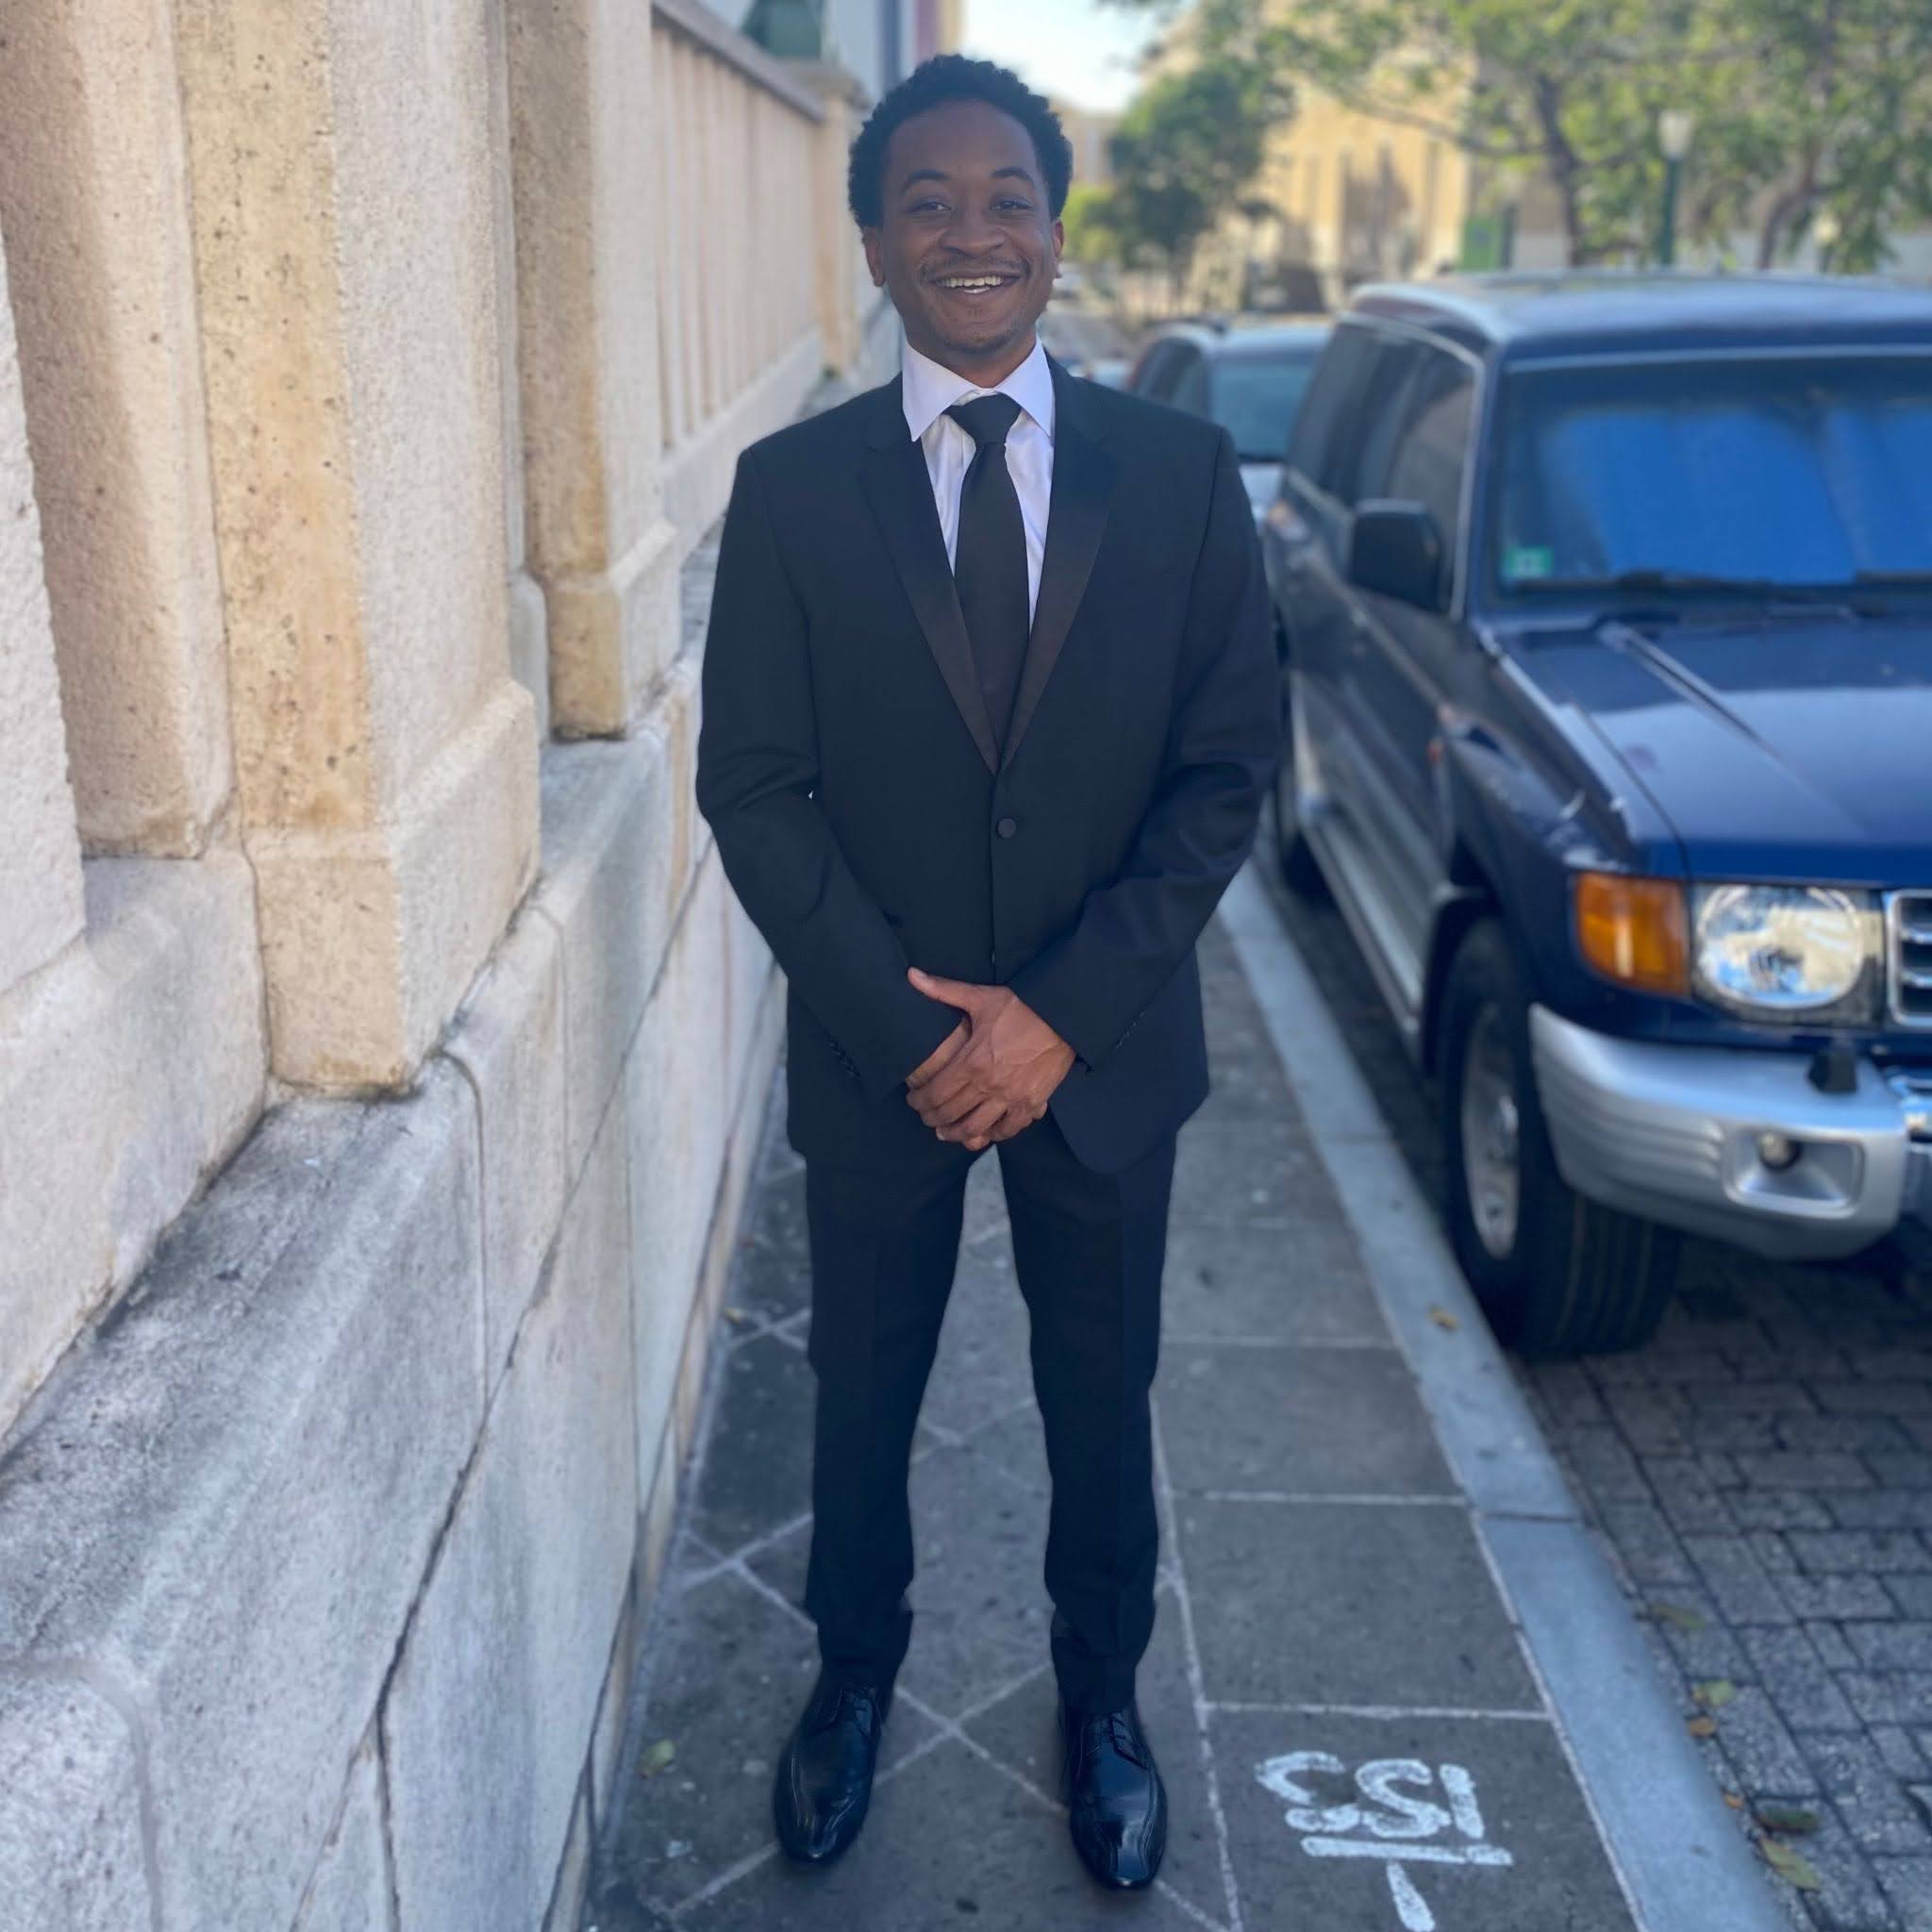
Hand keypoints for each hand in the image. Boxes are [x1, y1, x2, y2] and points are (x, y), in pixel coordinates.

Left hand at [904, 968, 1075, 1150]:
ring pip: (975, 1128)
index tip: (913, 1101)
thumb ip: (943, 990)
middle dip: (932, 1119)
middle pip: (950, 1114)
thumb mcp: (980, 997)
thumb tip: (912, 975)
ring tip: (947, 1133)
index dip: (919, 1102)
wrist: (1063, 1016)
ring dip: (957, 1134)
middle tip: (926, 1118)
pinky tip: (984, 1133)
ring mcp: (1010, 1097)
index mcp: (971, 1061)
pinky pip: (1008, 1129)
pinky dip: (993, 1135)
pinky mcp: (1031, 1103)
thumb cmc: (1020, 1007)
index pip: (934, 1093)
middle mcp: (988, 1084)